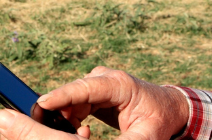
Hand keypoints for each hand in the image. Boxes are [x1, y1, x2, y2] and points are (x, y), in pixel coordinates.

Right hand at [0, 66, 188, 139]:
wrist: (169, 109)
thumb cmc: (159, 120)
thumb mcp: (145, 136)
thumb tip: (89, 139)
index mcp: (120, 84)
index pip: (85, 87)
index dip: (62, 96)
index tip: (41, 105)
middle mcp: (106, 78)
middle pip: (73, 93)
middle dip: (58, 111)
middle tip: (47, 129)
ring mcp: (98, 83)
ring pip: (70, 100)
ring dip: (65, 118)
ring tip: (81, 135)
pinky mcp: (94, 92)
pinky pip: (73, 104)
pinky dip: (70, 118)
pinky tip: (80, 132)